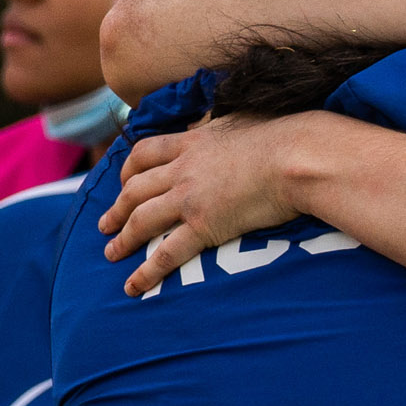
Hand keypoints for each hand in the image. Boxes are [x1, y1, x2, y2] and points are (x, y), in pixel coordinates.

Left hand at [99, 114, 298, 294]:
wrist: (299, 157)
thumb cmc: (288, 137)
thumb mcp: (248, 120)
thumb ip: (231, 125)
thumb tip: (237, 124)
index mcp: (194, 142)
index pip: (146, 152)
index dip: (128, 169)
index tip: (123, 180)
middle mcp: (183, 169)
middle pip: (135, 188)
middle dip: (117, 207)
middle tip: (106, 223)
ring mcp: (190, 198)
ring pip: (141, 219)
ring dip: (122, 237)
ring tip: (111, 252)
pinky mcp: (204, 226)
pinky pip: (166, 252)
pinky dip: (146, 271)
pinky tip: (133, 285)